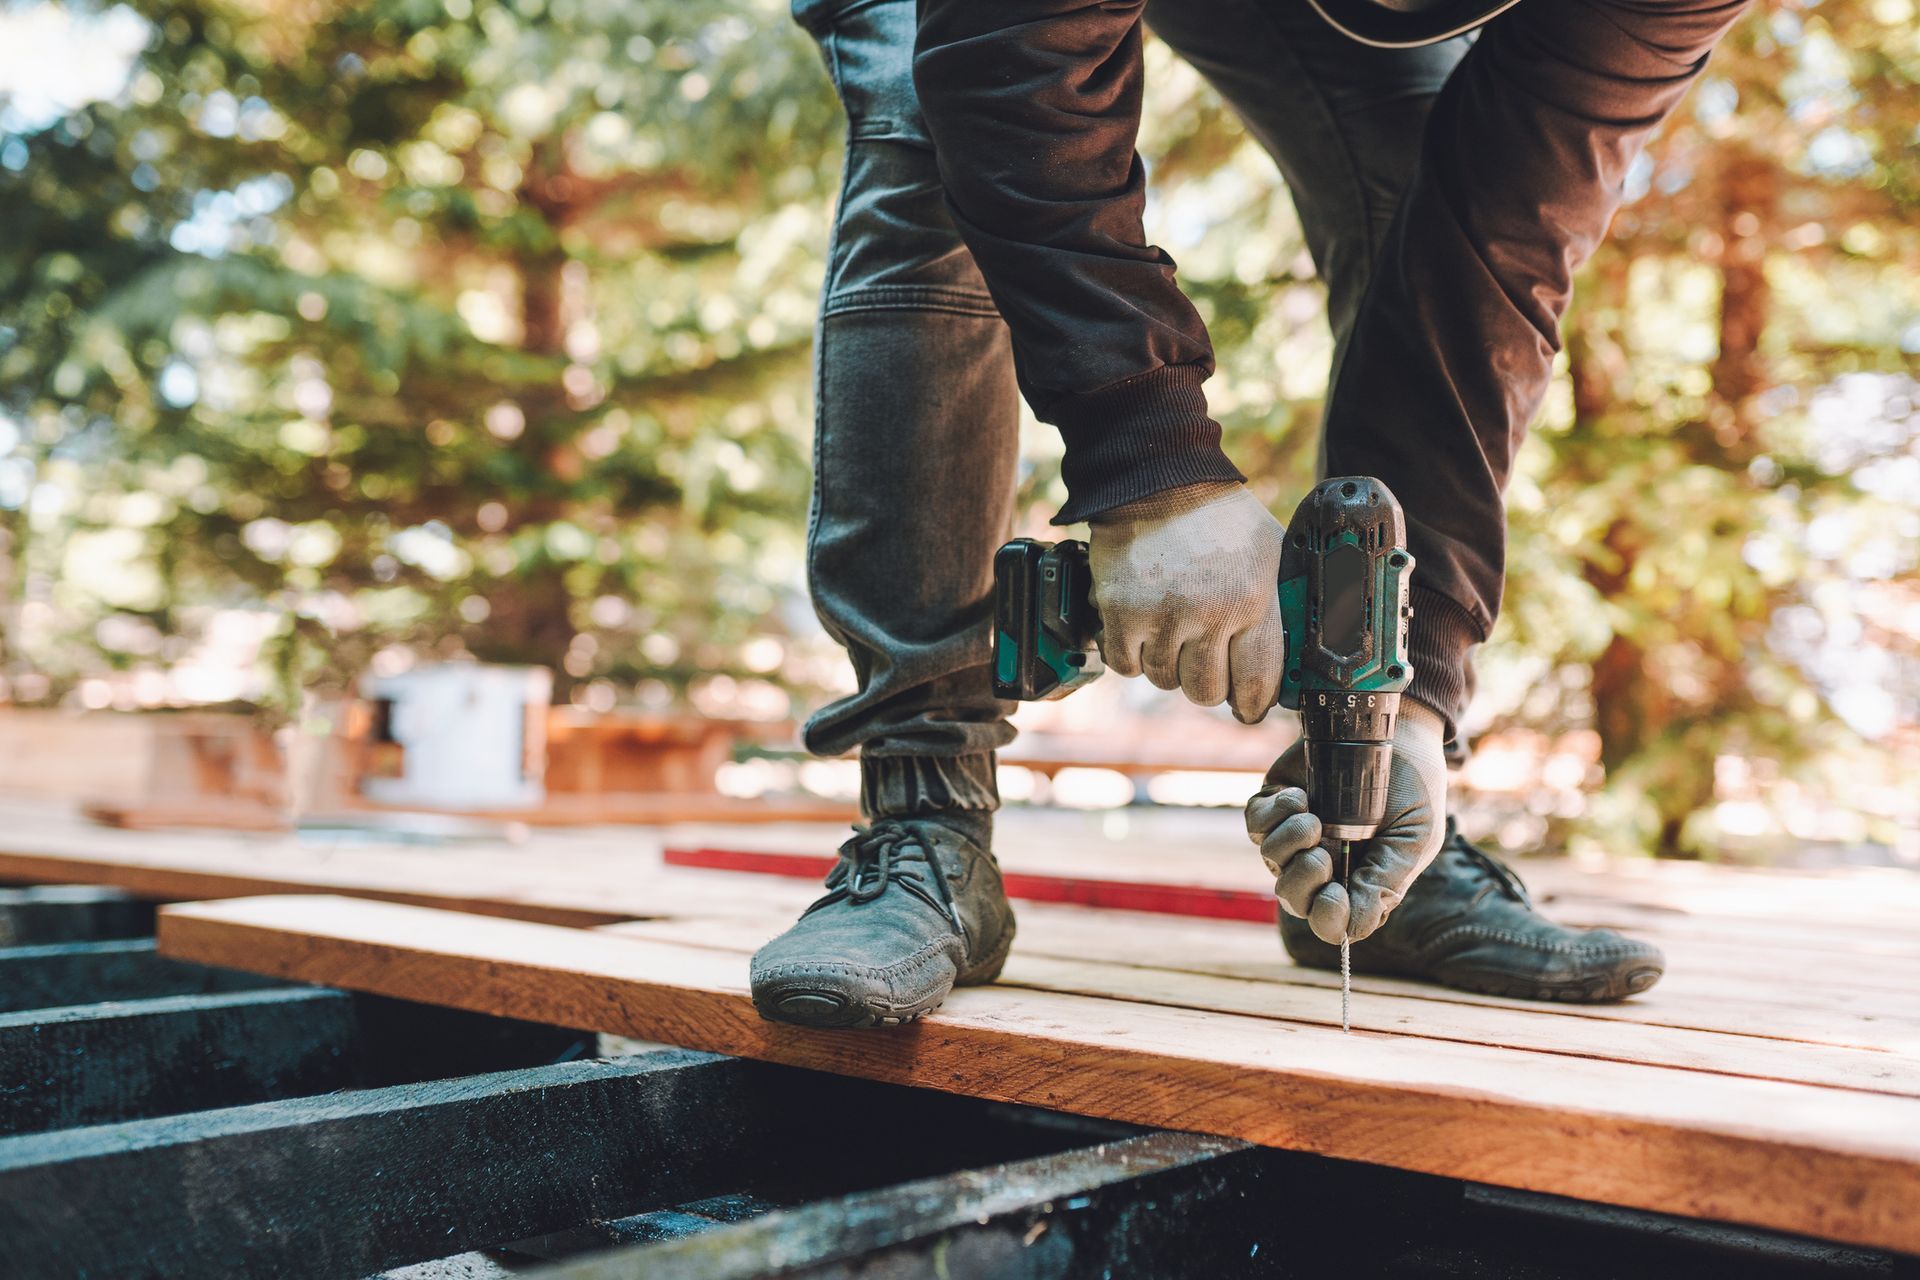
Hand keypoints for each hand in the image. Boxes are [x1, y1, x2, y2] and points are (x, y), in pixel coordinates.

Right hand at [1087, 482, 1286, 723]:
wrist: (1157, 481)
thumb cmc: (1220, 520)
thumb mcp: (1270, 554)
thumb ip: (1279, 605)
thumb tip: (1294, 662)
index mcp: (1252, 599)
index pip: (1256, 682)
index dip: (1253, 704)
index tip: (1248, 708)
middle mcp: (1208, 613)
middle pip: (1207, 692)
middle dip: (1209, 684)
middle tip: (1206, 662)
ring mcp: (1160, 616)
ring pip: (1165, 680)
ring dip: (1169, 665)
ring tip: (1173, 632)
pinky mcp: (1120, 613)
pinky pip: (1127, 666)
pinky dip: (1133, 655)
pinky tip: (1144, 629)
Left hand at [1244, 700, 1448, 942]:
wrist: (1398, 733)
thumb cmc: (1413, 789)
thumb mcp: (1414, 838)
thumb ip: (1385, 882)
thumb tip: (1352, 928)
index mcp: (1360, 883)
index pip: (1330, 922)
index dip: (1327, 919)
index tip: (1334, 895)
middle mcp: (1325, 865)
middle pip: (1292, 898)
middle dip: (1302, 882)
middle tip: (1323, 853)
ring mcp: (1297, 836)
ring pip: (1271, 859)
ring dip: (1287, 843)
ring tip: (1314, 817)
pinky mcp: (1277, 804)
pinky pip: (1256, 824)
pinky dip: (1274, 813)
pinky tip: (1300, 797)